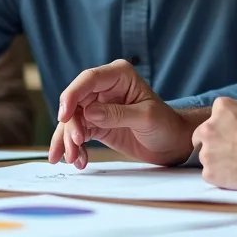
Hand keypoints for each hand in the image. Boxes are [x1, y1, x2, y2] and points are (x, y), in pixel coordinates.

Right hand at [49, 59, 195, 168]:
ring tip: (73, 159)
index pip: (88, 79)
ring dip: (68, 140)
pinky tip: (79, 161)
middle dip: (70, 125)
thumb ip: (117, 114)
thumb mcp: (145, 118)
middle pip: (75, 101)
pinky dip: (75, 148)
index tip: (64, 116)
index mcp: (119, 75)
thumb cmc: (166, 124)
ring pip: (72, 119)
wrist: (172, 144)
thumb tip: (88, 112)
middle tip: (74, 145)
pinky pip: (78, 133)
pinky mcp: (96, 124)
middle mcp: (105, 87)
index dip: (72, 95)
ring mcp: (98, 106)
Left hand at [192, 97, 236, 191]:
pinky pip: (209, 173)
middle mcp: (208, 128)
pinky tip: (235, 175)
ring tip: (236, 164)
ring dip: (215, 159)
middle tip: (230, 149)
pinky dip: (219, 175)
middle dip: (212, 140)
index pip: (216, 114)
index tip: (235, 132)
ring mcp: (206, 152)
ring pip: (205, 155)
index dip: (225, 124)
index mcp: (222, 108)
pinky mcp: (208, 172)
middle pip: (201, 134)